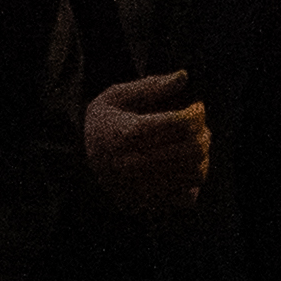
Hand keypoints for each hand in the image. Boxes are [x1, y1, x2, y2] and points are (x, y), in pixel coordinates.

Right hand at [83, 72, 213, 218]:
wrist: (77, 160)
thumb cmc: (103, 122)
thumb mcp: (117, 96)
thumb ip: (151, 86)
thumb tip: (184, 76)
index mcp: (125, 132)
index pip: (177, 124)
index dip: (196, 113)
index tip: (197, 106)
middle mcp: (132, 163)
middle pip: (190, 149)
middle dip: (203, 132)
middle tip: (200, 124)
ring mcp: (141, 187)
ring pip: (194, 173)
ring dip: (203, 156)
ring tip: (196, 143)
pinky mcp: (147, 204)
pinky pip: (187, 197)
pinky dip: (193, 180)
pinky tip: (186, 166)